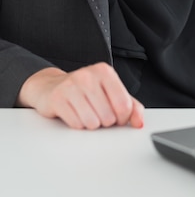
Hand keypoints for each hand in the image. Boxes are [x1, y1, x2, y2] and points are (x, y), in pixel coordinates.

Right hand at [17, 63, 144, 129]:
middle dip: (105, 121)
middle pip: (109, 116)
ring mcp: (72, 85)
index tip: (117, 117)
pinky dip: (78, 125)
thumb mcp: (110, 93)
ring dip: (91, 124)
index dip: (122, 118)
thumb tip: (139, 122)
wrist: (52, 86)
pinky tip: (75, 114)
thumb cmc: (86, 91)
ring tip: (86, 113)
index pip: (124, 105)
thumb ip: (131, 106)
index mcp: (105, 71)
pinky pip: (76, 124)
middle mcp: (89, 75)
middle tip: (97, 112)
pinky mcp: (57, 98)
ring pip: (93, 122)